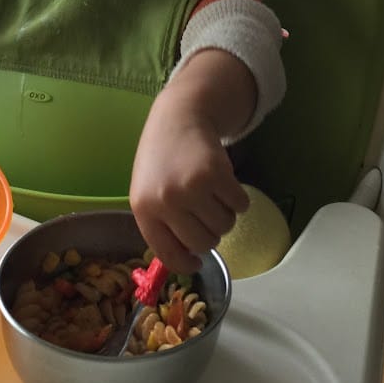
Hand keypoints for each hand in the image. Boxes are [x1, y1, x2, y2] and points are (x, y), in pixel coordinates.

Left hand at [129, 93, 249, 274]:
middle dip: (211, 235)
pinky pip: (240, 205)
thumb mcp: (148, 192)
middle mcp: (165, 201)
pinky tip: (226, 185)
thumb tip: (187, 257)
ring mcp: (191, 187)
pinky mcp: (216, 174)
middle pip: (203, 243)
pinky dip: (239, 200)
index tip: (197, 263)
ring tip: (214, 196)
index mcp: (143, 209)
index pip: (168, 253)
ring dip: (226, 215)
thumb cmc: (161, 160)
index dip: (186, 264)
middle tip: (207, 216)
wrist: (177, 118)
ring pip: (225, 226)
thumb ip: (162, 224)